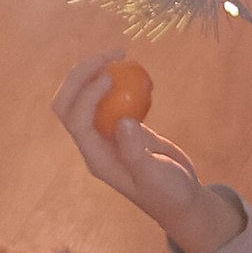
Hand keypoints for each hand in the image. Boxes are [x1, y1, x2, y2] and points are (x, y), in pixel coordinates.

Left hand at [53, 59, 241, 252]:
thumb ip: (137, 153)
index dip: (86, 94)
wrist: (182, 199)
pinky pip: (109, 98)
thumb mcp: (156, 177)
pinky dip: (116, 80)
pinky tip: (137, 72)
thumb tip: (123, 121)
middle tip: (110, 55)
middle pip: (69, 105)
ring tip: (121, 53)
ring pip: (84, 98)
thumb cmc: (169, 194)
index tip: (109, 76)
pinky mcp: (121, 127)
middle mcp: (95, 144)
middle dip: (80, 76)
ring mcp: (106, 134)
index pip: (77, 120)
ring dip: (94, 72)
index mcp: (97, 158)